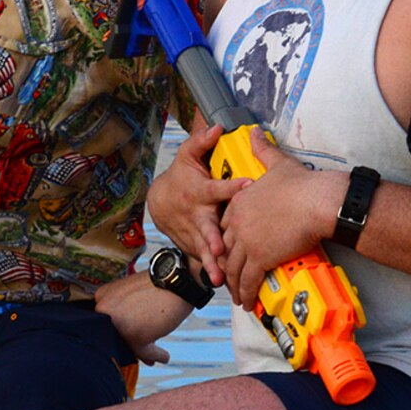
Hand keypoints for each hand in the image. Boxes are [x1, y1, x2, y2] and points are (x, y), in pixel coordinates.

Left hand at [95, 274, 188, 364]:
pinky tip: (164, 357)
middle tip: (144, 350)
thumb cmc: (162, 284)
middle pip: (114, 335)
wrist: (179, 278)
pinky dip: (155, 356)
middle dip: (130, 344)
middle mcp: (104, 309)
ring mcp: (117, 322)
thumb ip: (129, 314)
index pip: (106, 322)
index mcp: (102, 296)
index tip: (130, 338)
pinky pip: (143, 352)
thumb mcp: (136, 294)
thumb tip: (130, 338)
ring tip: (156, 356)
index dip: (120, 332)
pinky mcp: (133, 335)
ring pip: (127, 345)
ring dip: (143, 353)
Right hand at [147, 122, 249, 285]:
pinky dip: (210, 271)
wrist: (160, 202)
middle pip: (206, 227)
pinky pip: (204, 259)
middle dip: (213, 238)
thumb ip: (202, 142)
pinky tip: (221, 284)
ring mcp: (194, 232)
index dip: (232, 185)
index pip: (217, 187)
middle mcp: (197, 214)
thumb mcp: (189, 155)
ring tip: (219, 276)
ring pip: (204, 249)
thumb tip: (217, 125)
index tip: (250, 184)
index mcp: (200, 190)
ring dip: (211, 262)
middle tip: (221, 247)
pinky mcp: (195, 245)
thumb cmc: (182, 176)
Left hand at [216, 130, 341, 306]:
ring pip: (234, 268)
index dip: (228, 241)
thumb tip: (253, 131)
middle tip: (229, 278)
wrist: (318, 202)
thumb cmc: (302, 184)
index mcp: (240, 203)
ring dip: (234, 285)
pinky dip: (246, 293)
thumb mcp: (278, 163)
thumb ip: (262, 150)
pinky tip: (247, 302)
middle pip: (227, 249)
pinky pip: (248, 280)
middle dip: (227, 267)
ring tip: (238, 297)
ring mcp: (247, 242)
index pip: (227, 227)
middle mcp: (238, 223)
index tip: (231, 251)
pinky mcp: (260, 257)